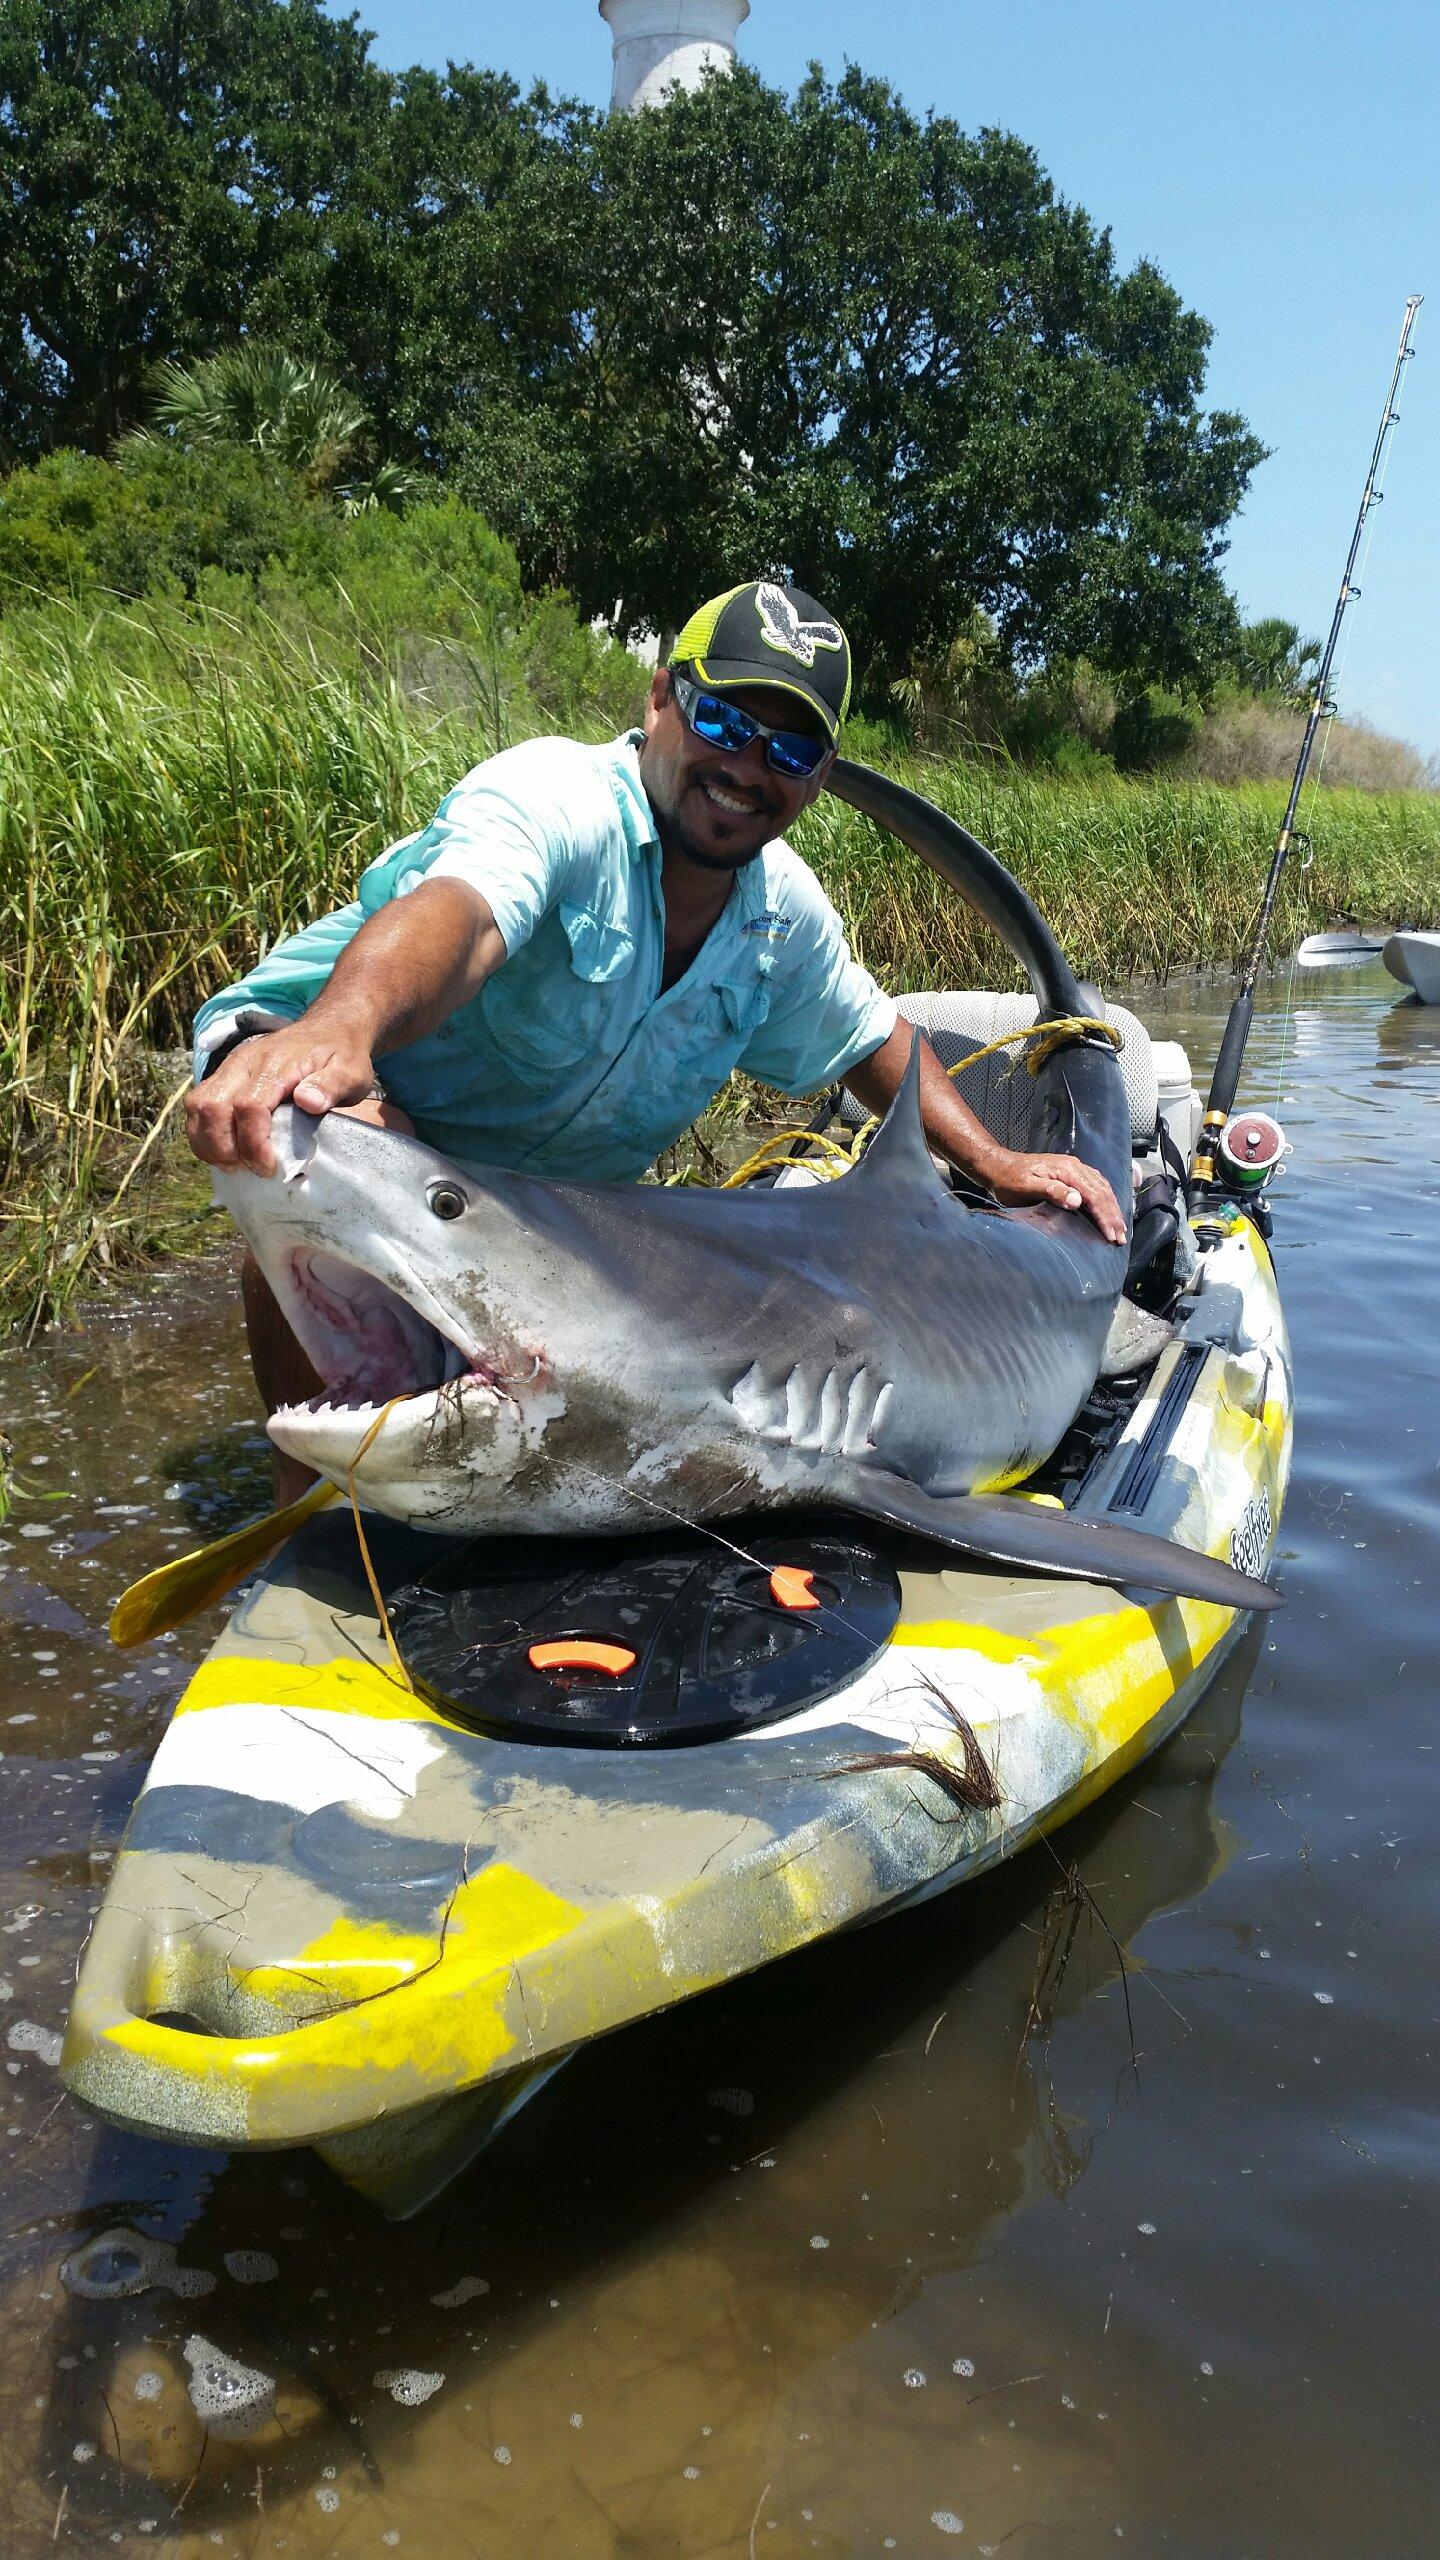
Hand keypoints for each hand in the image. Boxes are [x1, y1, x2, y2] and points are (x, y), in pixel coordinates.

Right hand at [185, 1023, 378, 1175]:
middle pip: (212, 1107)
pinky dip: (203, 1131)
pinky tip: (223, 1149)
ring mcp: (230, 1067)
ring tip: (231, 1164)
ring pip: (197, 1104)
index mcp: (276, 1064)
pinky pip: (198, 1103)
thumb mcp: (351, 1071)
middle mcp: (245, 1063)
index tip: (268, 1168)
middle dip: (223, 1147)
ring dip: (207, 1141)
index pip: (249, 1106)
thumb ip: (332, 1085)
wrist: (328, 1028)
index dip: (253, 1143)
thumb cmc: (341, 1055)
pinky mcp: (224, 1073)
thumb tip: (308, 1102)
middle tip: (245, 1170)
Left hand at [977, 1145, 1127, 1244]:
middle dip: (1113, 1215)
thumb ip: (1052, 1191)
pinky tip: (1108, 1208)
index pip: (1094, 1195)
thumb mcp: (1027, 1187)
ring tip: (1119, 1228)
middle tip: (1121, 1237)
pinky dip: (1106, 1198)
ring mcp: (1074, 1167)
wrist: (998, 1165)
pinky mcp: (1071, 1171)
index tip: (1112, 1235)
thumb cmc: (1009, 1180)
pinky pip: (1096, 1184)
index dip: (1104, 1216)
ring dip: (1112, 1208)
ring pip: (1102, 1187)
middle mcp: (1075, 1166)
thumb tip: (1078, 1200)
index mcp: (1067, 1170)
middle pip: (1102, 1191)